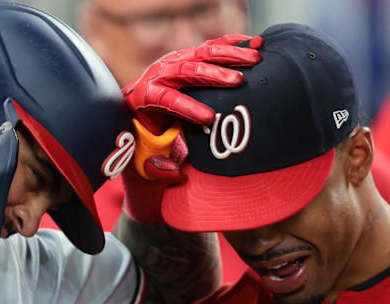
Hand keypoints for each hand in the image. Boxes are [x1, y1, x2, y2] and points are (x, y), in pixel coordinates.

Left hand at [121, 35, 262, 223]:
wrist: (134, 106)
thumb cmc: (142, 132)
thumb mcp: (142, 152)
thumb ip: (156, 166)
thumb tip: (175, 173)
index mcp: (146, 96)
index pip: (166, 99)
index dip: (187, 107)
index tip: (209, 118)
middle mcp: (159, 73)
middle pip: (186, 69)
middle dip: (213, 75)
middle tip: (238, 82)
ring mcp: (175, 61)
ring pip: (202, 53)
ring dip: (229, 54)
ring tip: (255, 59)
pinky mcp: (189, 55)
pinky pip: (212, 46)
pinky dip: (233, 43)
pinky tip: (255, 43)